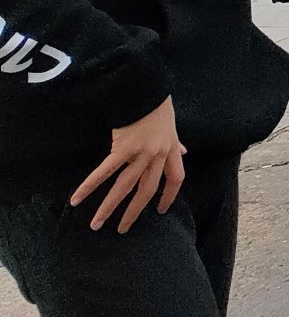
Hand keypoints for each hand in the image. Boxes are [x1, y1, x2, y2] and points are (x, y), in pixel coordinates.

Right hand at [72, 97, 183, 232]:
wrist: (145, 88)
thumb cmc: (157, 105)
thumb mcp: (172, 125)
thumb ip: (174, 143)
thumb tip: (183, 151)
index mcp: (171, 150)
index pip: (175, 178)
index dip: (169, 195)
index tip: (161, 210)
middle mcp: (158, 155)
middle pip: (146, 190)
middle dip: (134, 212)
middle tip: (122, 229)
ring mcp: (141, 153)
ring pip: (125, 187)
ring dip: (110, 207)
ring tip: (97, 224)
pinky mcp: (123, 148)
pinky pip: (105, 171)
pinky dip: (90, 185)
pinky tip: (77, 198)